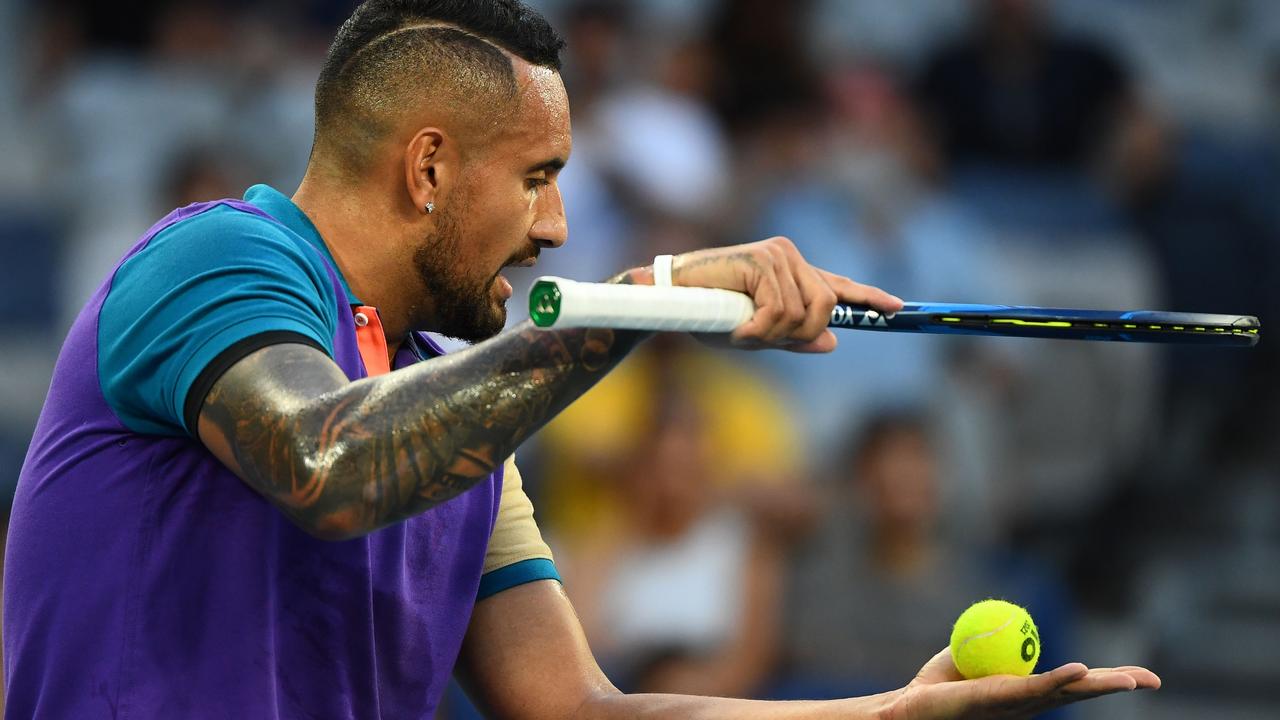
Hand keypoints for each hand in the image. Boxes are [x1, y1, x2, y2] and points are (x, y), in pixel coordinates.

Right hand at [671, 238, 901, 352]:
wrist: (669, 299)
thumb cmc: (707, 315)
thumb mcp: (757, 334)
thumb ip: (793, 337)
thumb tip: (832, 342)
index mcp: (792, 273)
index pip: (837, 285)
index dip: (868, 297)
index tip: (896, 308)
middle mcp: (789, 257)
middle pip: (825, 307)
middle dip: (799, 335)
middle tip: (763, 340)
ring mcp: (777, 255)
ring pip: (802, 313)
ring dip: (772, 335)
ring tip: (741, 332)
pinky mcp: (763, 260)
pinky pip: (779, 311)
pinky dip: (757, 331)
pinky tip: (736, 329)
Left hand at [883, 648, 1160, 719]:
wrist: (911, 707)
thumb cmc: (938, 685)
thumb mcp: (971, 653)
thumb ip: (993, 641)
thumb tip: (1009, 622)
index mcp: (1027, 692)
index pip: (1073, 682)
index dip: (1104, 677)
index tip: (1136, 674)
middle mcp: (1029, 702)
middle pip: (1081, 691)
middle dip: (1118, 685)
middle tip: (1153, 680)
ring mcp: (1018, 704)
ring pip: (1066, 692)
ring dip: (1101, 685)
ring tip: (1131, 681)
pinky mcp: (1000, 700)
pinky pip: (1034, 688)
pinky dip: (1058, 677)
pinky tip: (1082, 671)